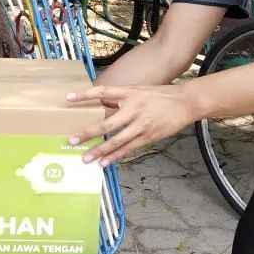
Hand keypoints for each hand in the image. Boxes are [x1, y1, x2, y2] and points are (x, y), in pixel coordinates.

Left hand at [66, 84, 198, 166]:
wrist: (185, 103)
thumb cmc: (161, 95)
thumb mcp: (139, 90)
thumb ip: (120, 96)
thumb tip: (102, 101)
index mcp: (129, 93)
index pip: (102, 92)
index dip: (85, 94)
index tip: (68, 98)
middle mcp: (133, 109)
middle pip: (106, 123)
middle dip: (88, 133)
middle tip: (73, 140)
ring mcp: (141, 125)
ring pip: (116, 141)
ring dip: (100, 151)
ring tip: (86, 158)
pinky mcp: (148, 137)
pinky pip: (129, 148)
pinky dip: (116, 156)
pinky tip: (105, 163)